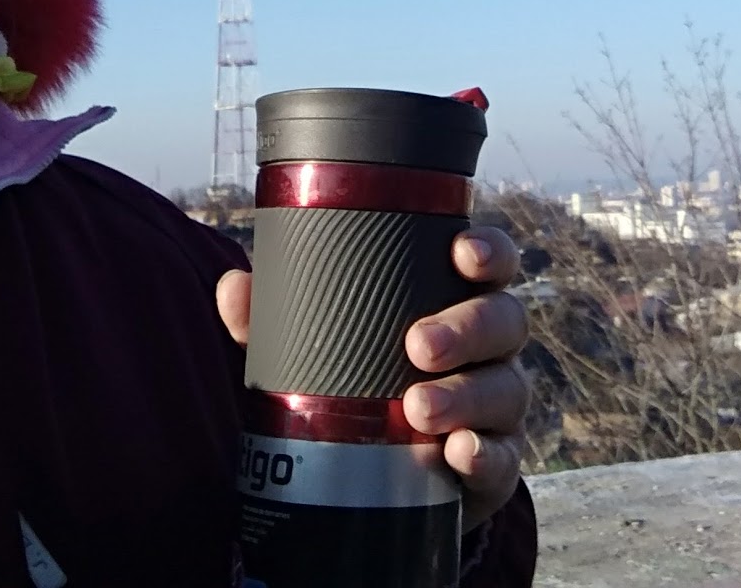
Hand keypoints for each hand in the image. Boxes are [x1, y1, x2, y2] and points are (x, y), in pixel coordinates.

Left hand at [215, 225, 529, 533]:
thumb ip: (276, 320)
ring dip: (467, 396)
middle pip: (504, 321)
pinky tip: (457, 454)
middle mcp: (487, 350)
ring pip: (507, 388)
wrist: (375, 488)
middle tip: (417, 346)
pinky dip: (484, 456)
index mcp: (454, 303)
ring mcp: (497, 408)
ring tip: (418, 409)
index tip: (462, 254)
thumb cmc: (356, 389)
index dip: (488, 251)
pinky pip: (505, 459)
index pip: (490, 264)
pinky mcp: (493, 467)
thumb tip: (233, 287)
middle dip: (468, 328)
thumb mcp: (314, 352)